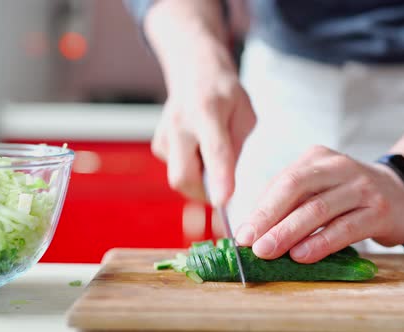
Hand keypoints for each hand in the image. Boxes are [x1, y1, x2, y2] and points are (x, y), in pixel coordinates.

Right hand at [150, 40, 255, 204]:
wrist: (193, 70)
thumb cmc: (226, 94)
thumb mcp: (245, 113)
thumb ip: (236, 147)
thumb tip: (225, 183)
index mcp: (208, 110)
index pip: (214, 150)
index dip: (220, 178)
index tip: (223, 201)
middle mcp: (180, 123)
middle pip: (183, 176)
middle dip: (204, 192)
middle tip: (224, 186)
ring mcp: (164, 134)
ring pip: (179, 178)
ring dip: (199, 179)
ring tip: (210, 153)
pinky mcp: (158, 144)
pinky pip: (175, 170)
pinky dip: (191, 169)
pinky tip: (198, 148)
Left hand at [235, 146, 403, 262]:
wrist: (402, 193)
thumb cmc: (349, 195)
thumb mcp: (319, 188)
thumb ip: (289, 202)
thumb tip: (252, 228)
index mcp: (317, 158)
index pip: (283, 181)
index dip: (260, 208)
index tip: (242, 234)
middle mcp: (339, 167)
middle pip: (297, 188)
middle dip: (269, 217)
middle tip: (251, 243)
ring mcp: (362, 187)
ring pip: (319, 208)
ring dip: (289, 232)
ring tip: (268, 251)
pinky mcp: (380, 210)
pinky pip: (345, 228)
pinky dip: (321, 243)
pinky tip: (302, 255)